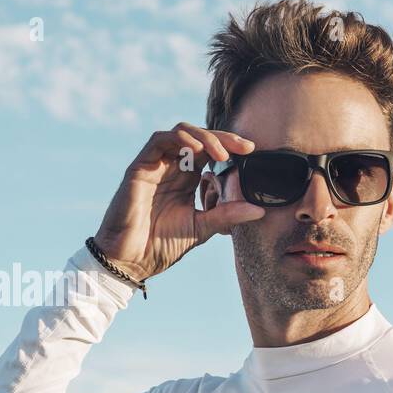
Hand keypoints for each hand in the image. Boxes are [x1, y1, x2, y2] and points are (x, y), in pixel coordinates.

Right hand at [93, 122, 264, 281]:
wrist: (132, 260)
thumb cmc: (162, 245)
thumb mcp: (203, 228)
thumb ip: (228, 216)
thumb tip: (260, 210)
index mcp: (187, 179)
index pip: (210, 152)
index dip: (230, 147)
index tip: (251, 151)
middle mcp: (172, 167)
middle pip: (199, 137)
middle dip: (223, 138)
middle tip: (244, 148)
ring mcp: (156, 165)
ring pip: (180, 132)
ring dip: (204, 138)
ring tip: (221, 154)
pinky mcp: (140, 167)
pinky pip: (159, 140)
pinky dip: (179, 139)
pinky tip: (197, 151)